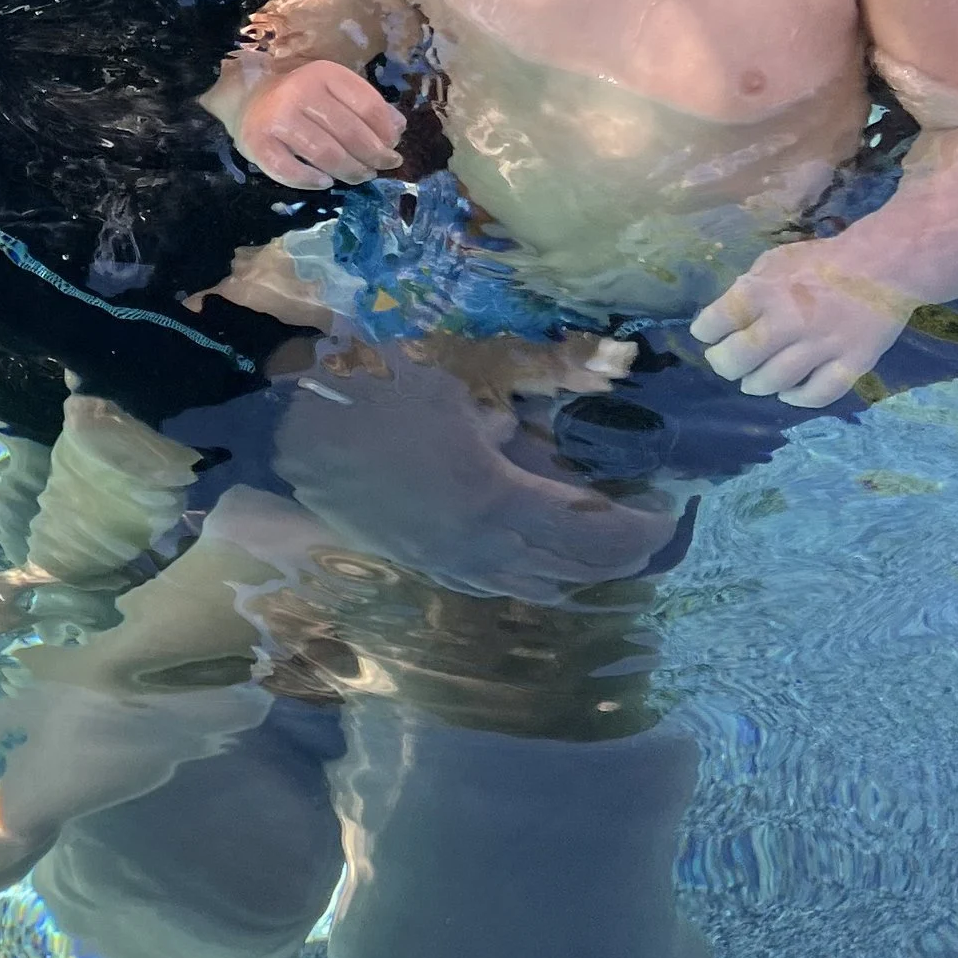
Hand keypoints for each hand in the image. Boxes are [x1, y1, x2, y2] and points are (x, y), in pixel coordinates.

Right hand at [235, 57, 403, 189]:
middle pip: (350, 132)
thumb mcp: (335, 92)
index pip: (367, 105)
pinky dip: (311, 180)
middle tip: (381, 168)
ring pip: (325, 154)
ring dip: (350, 171)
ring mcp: (277, 118)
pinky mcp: (257, 143)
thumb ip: (367, 106)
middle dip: (373, 156)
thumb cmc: (301, 99)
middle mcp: (300, 92)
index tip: (393, 146)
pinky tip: (326, 182)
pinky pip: (290, 170)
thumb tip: (399, 128)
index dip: (386, 131)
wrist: (248, 101)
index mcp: (324, 74)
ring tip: (360, 176)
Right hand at [276, 351, 676, 601]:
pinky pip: (496, 585)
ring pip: (535, 587)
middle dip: (624, 556)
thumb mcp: (464, 369)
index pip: (594, 532)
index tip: (675, 509)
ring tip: (610, 545)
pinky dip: (536, 575)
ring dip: (581, 573)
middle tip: (655, 528)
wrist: (283, 425)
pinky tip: (540, 554)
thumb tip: (609, 373)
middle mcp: (477, 547)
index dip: (643, 527)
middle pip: (572, 571)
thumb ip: (542, 375)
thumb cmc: (373, 385)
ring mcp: (444, 563)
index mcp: (494, 499)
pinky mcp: (418, 562)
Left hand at [694, 242, 914, 407]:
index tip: (707, 334)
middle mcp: (789, 320)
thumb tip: (730, 316)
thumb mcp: (776, 260)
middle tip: (725, 362)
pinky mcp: (852, 362)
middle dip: (724, 364)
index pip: (717, 320)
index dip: (705, 331)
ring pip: (775, 381)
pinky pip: (820, 393)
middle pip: (740, 358)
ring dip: (756, 385)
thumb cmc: (823, 261)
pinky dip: (798, 399)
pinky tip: (789, 394)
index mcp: (765, 290)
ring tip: (752, 381)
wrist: (883, 265)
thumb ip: (751, 287)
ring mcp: (822, 344)